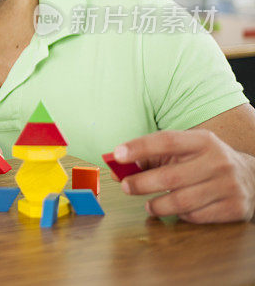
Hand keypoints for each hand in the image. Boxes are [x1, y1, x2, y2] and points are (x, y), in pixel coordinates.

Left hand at [114, 129, 254, 222]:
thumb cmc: (204, 162)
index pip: (167, 141)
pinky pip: (197, 216)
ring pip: (181, 202)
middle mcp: (218, 161)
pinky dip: (181, 216)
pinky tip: (178, 210)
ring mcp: (229, 185)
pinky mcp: (235, 208)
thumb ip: (150, 157)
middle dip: (142, 184)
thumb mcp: (184, 151)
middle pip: (170, 177)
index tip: (117, 154)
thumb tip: (116, 168)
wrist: (251, 178)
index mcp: (203, 141)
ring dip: (157, 206)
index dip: (140, 147)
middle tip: (126, 187)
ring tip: (149, 205)